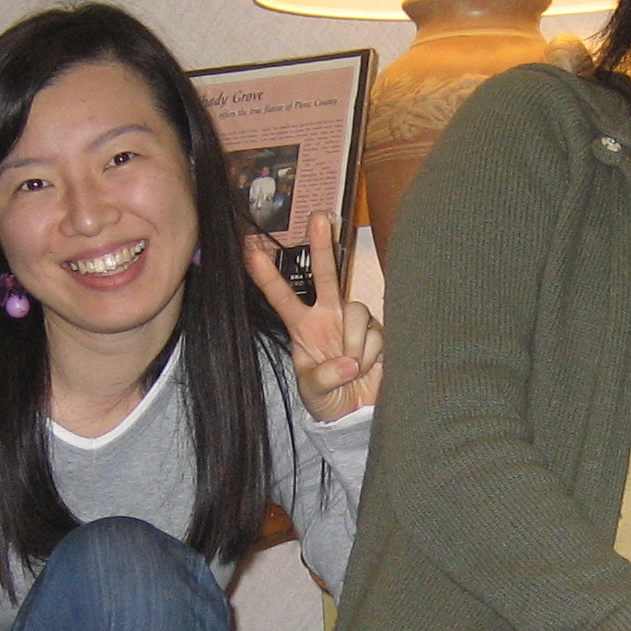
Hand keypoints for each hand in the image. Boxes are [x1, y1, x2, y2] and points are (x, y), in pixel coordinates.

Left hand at [243, 211, 382, 421]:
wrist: (357, 413)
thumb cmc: (327, 399)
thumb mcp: (313, 392)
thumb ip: (324, 377)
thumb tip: (349, 362)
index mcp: (303, 327)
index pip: (282, 297)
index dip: (268, 277)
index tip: (252, 252)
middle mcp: (328, 316)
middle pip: (325, 274)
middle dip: (323, 245)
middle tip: (319, 216)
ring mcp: (353, 321)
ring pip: (357, 311)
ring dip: (355, 344)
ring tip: (353, 368)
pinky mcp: (377, 331)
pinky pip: (376, 334)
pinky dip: (371, 354)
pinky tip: (369, 367)